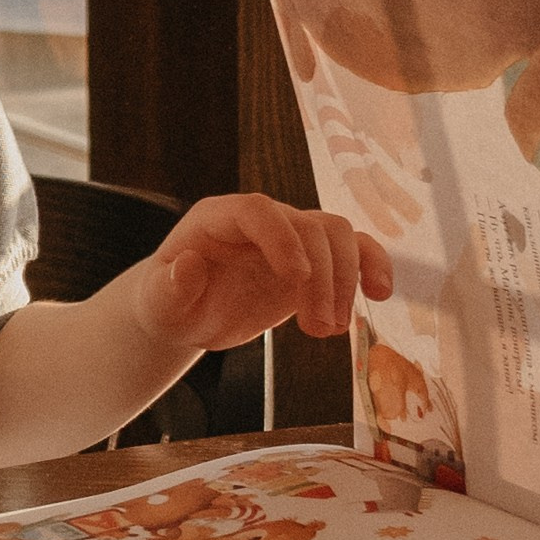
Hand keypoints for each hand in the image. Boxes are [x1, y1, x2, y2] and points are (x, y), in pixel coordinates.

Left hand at [131, 195, 390, 357]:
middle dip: (322, 276)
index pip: (258, 210)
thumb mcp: (158, 303)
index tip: (295, 279)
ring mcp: (291, 238)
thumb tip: (188, 267)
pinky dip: (372, 266)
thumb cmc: (169, 304)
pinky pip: (354, 250)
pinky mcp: (314, 261)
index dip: (282, 238)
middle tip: (319, 328)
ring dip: (346, 280)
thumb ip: (170, 287)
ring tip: (333, 327)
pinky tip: (381, 294)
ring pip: (337, 234)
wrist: (188, 312)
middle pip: (308, 225)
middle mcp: (261, 221)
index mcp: (219, 218)